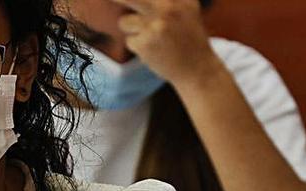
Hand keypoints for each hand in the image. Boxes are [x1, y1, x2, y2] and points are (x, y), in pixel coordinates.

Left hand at [110, 0, 224, 87]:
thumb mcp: (187, 8)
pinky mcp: (145, 43)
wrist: (197, 69)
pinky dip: (138, 47)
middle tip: (109, 0)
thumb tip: (133, 0)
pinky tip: (154, 51)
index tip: (122, 0)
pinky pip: (129, 40)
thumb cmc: (188, 37)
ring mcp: (155, 26)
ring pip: (124, 21)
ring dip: (131, 30)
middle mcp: (168, 8)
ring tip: (151, 38)